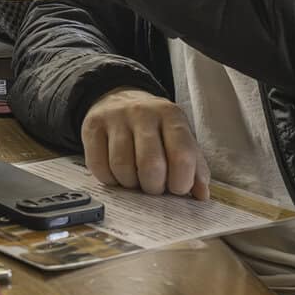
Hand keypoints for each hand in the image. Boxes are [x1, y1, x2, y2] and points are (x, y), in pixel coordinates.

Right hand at [80, 88, 209, 199]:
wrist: (118, 99)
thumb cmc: (154, 128)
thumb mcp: (179, 139)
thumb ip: (194, 166)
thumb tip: (201, 195)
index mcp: (171, 115)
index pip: (182, 156)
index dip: (181, 182)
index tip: (177, 189)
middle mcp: (143, 112)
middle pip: (150, 165)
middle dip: (153, 187)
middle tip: (153, 187)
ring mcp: (115, 118)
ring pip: (122, 167)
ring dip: (130, 184)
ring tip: (135, 180)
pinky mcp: (92, 126)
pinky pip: (99, 166)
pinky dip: (110, 180)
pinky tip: (117, 175)